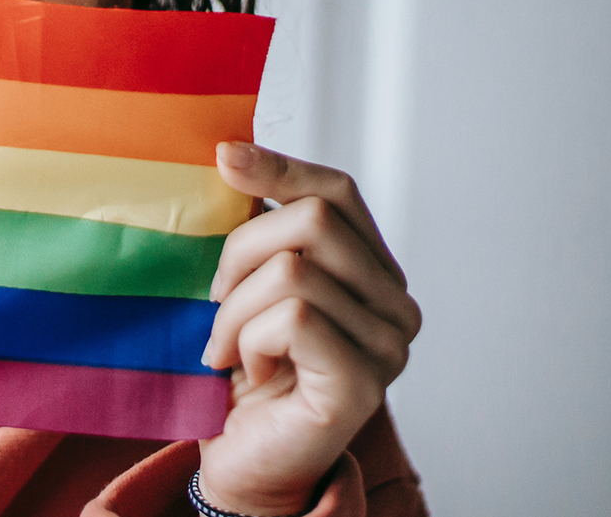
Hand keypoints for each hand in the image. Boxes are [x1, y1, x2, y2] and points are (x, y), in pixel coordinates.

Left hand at [195, 143, 419, 515]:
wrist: (240, 459)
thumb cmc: (242, 372)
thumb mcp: (243, 282)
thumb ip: (254, 227)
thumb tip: (231, 151)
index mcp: (372, 273)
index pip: (338, 193)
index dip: (281, 168)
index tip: (224, 158)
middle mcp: (395, 306)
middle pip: (312, 220)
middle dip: (239, 253)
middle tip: (215, 302)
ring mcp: (388, 346)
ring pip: (294, 269)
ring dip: (234, 309)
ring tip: (226, 346)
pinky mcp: (363, 382)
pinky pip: (294, 318)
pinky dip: (249, 339)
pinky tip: (248, 370)